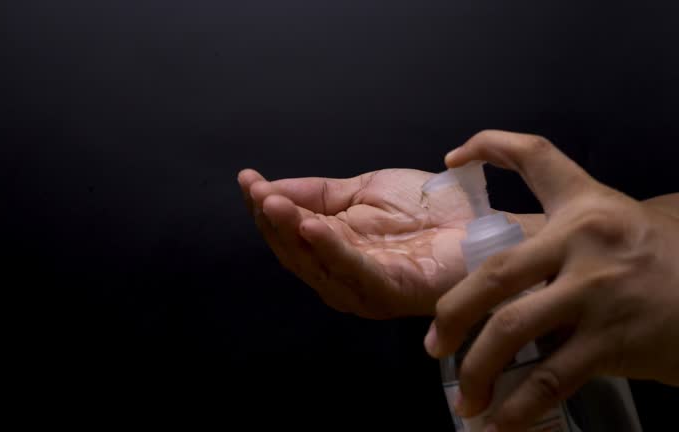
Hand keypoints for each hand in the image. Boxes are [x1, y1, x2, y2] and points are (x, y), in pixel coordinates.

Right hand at [238, 168, 476, 317]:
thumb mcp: (363, 191)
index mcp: (334, 249)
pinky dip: (331, 250)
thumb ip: (319, 193)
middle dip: (272, 219)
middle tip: (257, 191)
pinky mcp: (390, 292)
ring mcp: (364, 287)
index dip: (266, 206)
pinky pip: (354, 272)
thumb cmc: (427, 209)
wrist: (479, 222)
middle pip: (295, 251)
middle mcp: (342, 273)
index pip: (289, 230)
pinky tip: (312, 226)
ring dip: (292, 233)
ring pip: (316, 264)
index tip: (247, 179)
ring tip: (273, 204)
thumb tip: (268, 188)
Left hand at [425, 130, 678, 430]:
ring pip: (511, 329)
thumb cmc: (666, 265)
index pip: (535, 156)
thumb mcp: (620, 231)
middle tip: (433, 345)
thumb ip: (566, 243)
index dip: (489, 146)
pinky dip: (519, 406)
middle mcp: (585, 240)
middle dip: (453, 313)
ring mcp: (598, 290)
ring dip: (477, 369)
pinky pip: (550, 377)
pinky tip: (501, 421)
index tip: (452, 157)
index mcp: (586, 205)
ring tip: (465, 397)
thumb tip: (502, 283)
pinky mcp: (614, 339)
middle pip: (495, 272)